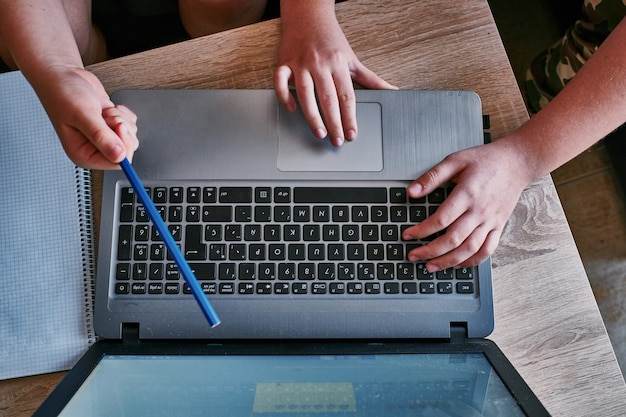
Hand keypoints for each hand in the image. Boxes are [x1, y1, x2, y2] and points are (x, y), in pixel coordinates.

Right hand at [32, 66, 137, 168]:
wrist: (63, 75)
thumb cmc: (63, 93)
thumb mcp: (83, 115)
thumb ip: (101, 137)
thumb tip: (119, 156)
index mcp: (84, 154)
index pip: (117, 163)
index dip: (123, 146)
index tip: (118, 128)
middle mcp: (95, 149)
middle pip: (127, 150)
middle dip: (122, 130)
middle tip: (107, 116)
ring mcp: (104, 137)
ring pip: (130, 136)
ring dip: (122, 120)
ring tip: (104, 112)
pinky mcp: (112, 126)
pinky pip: (131, 125)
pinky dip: (124, 114)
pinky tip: (108, 108)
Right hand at [274, 9, 395, 145]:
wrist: (309, 15)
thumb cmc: (331, 40)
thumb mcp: (353, 59)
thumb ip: (371, 79)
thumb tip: (393, 90)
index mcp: (339, 64)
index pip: (346, 96)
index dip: (350, 117)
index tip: (352, 134)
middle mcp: (320, 64)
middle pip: (328, 98)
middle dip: (334, 122)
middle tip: (337, 140)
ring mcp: (301, 63)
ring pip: (305, 93)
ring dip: (312, 116)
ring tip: (319, 133)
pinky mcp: (284, 62)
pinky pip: (280, 81)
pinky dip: (284, 95)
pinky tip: (292, 109)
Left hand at [402, 141, 529, 270]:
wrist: (517, 162)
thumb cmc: (486, 160)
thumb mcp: (455, 160)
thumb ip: (432, 177)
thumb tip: (411, 192)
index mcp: (467, 194)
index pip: (441, 219)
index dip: (421, 230)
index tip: (408, 235)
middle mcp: (480, 211)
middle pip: (453, 239)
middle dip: (430, 251)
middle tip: (413, 255)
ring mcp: (491, 221)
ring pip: (469, 249)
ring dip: (448, 261)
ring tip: (431, 266)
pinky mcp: (499, 226)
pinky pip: (487, 250)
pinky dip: (472, 261)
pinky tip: (458, 264)